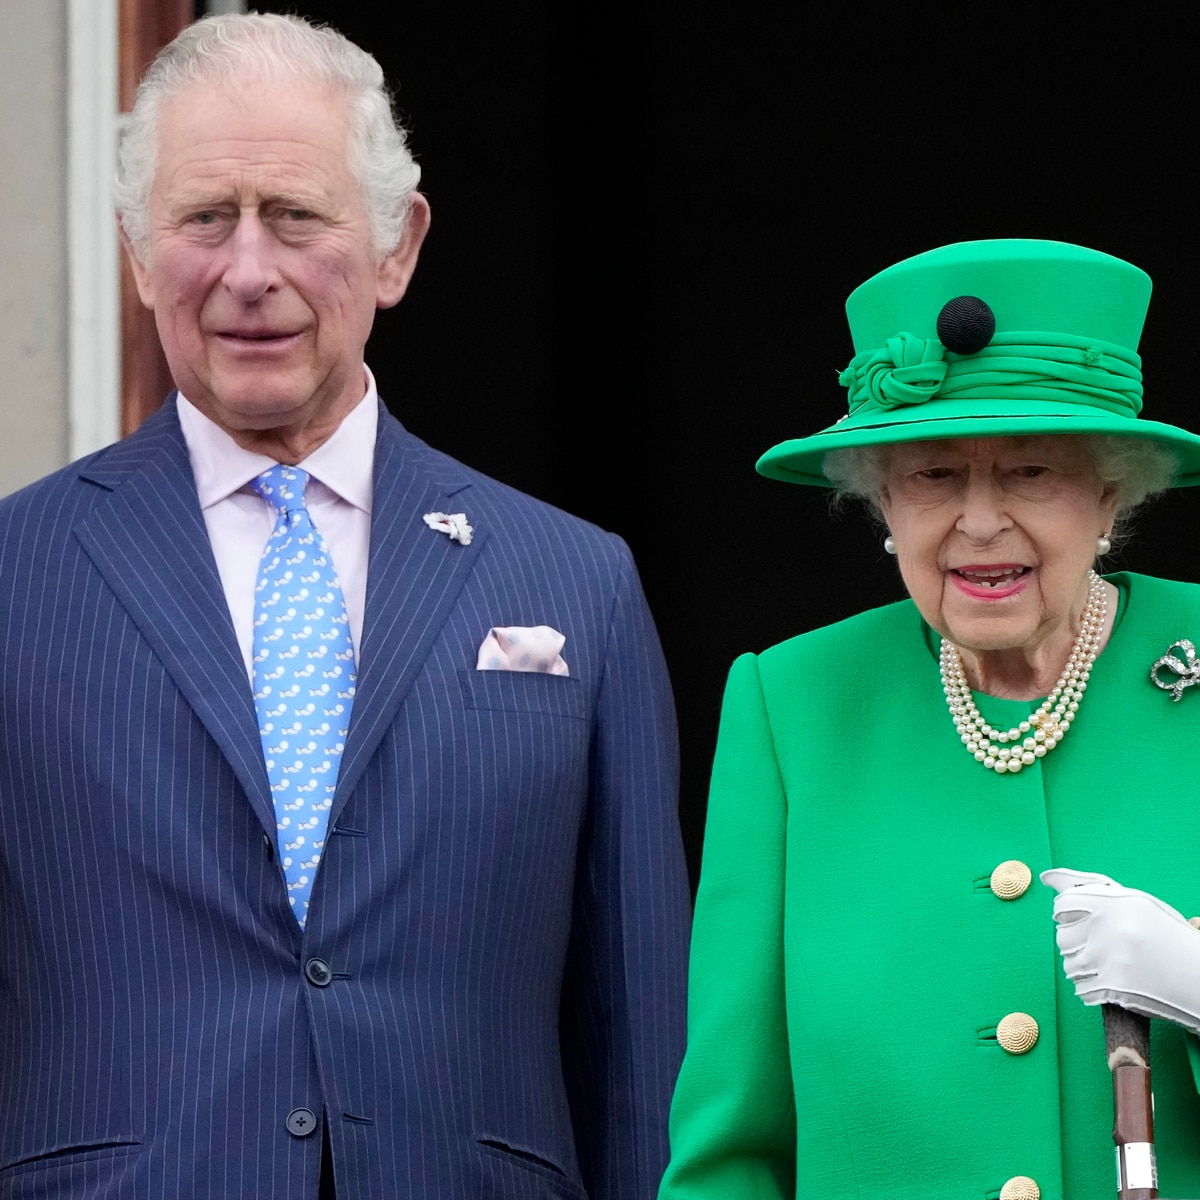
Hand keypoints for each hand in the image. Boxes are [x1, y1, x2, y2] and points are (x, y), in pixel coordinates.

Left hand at [1040, 867, 1199, 1035]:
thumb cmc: (1167, 937)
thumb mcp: (1135, 903)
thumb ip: (1091, 888)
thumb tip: (1047, 878)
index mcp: (1116, 901)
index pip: (1063, 904)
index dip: (1068, 914)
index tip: (1077, 920)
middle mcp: (1111, 927)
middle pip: (1063, 936)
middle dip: (1077, 943)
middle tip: (1103, 947)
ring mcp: (1110, 958)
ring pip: (1069, 965)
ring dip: (1084, 968)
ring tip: (1110, 965)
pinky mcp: (1114, 987)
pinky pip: (1081, 989)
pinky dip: (1092, 990)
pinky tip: (1112, 983)